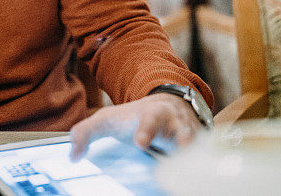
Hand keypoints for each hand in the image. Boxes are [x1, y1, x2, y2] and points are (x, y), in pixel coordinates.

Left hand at [69, 93, 200, 160]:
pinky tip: (206, 177)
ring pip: (199, 142)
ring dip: (198, 154)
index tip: (140, 142)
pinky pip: (208, 154)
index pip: (150, 119)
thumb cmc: (133, 116)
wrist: (166, 104)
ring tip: (196, 167)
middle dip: (182, 138)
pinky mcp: (201, 145)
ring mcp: (192, 133)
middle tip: (181, 149)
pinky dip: (208, 163)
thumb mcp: (108, 120)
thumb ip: (86, 133)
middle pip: (182, 129)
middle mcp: (176, 121)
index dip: (146, 130)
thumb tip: (72, 155)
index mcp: (152, 114)